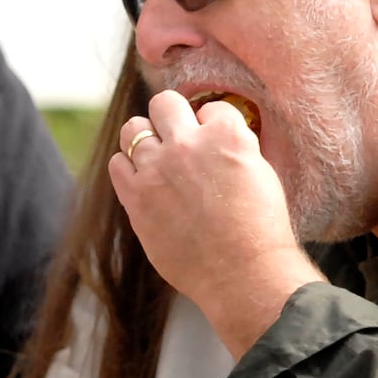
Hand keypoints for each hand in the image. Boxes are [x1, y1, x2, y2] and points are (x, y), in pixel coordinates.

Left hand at [107, 90, 322, 353]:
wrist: (243, 274)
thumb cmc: (260, 230)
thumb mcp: (261, 173)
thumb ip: (235, 148)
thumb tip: (215, 137)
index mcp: (227, 134)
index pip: (211, 108)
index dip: (212, 125)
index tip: (213, 144)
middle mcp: (188, 144)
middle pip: (164, 103)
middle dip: (172, 117)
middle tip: (178, 138)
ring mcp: (158, 169)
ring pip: (132, 128)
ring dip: (144, 138)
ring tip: (156, 157)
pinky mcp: (136, 197)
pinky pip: (117, 164)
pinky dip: (128, 168)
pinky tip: (144, 181)